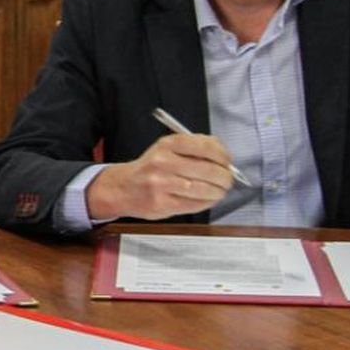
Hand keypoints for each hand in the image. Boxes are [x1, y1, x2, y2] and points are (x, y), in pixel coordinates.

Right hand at [85, 133, 234, 220]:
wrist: (122, 188)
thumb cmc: (149, 168)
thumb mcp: (166, 149)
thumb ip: (193, 148)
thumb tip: (224, 159)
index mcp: (167, 145)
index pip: (206, 146)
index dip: (223, 156)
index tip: (227, 162)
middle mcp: (163, 162)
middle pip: (209, 170)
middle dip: (225, 177)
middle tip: (227, 180)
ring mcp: (162, 184)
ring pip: (205, 189)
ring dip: (218, 192)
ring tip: (219, 191)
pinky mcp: (163, 203)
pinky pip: (195, 204)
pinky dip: (207, 202)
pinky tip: (207, 199)